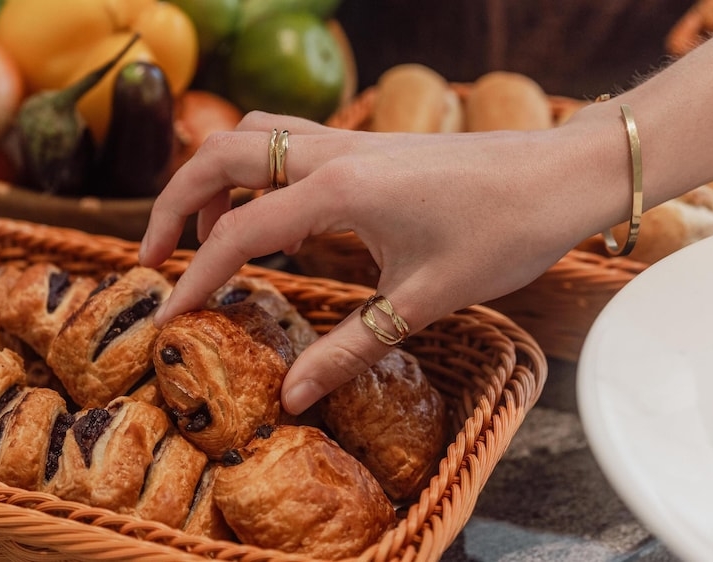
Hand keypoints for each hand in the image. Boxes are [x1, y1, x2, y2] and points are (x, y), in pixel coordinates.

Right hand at [140, 110, 614, 413]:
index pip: (237, 231)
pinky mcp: (363, 143)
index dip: (194, 278)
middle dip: (172, 203)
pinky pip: (285, 140)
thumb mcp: (423, 301)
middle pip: (217, 157)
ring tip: (204, 235)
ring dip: (211, 177)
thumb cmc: (502, 232)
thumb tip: (292, 396)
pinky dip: (253, 170)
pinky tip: (270, 215)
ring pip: (249, 137)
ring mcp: (346, 139)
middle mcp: (330, 153)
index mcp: (338, 190)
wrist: (558, 177)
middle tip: (154, 258)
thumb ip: (348, 349)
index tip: (168, 317)